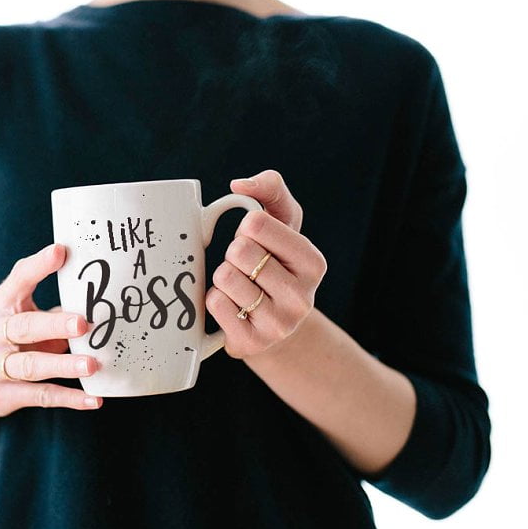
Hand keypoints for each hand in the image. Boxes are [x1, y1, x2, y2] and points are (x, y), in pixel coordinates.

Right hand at [0, 243, 102, 416]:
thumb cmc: (12, 341)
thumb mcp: (24, 316)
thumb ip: (54, 308)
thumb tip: (103, 298)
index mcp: (0, 305)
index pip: (17, 280)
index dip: (38, 266)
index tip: (61, 251)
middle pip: (23, 327)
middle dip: (54, 325)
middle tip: (84, 323)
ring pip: (30, 366)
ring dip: (63, 365)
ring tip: (92, 365)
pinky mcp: (2, 396)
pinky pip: (40, 396)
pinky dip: (69, 398)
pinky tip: (94, 400)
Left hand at [206, 170, 327, 358]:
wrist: (274, 324)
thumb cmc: (275, 263)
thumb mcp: (282, 222)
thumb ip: (270, 189)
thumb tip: (240, 185)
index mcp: (313, 263)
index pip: (256, 224)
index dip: (246, 228)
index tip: (256, 240)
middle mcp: (302, 297)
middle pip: (238, 251)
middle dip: (234, 254)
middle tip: (246, 267)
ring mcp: (278, 325)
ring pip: (224, 277)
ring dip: (223, 278)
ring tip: (240, 287)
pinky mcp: (252, 343)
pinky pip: (214, 304)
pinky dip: (214, 299)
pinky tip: (232, 306)